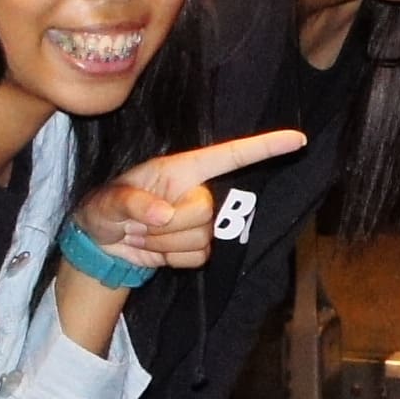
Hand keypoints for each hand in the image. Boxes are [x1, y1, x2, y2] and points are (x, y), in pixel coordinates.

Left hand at [73, 128, 313, 270]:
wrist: (102, 244)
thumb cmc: (104, 208)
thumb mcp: (106, 201)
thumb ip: (132, 203)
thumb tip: (162, 213)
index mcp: (182, 169)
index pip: (230, 156)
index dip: (264, 147)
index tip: (297, 139)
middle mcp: (197, 191)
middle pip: (205, 212)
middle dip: (168, 225)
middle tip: (139, 224)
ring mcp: (200, 221)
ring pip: (201, 239)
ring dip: (165, 244)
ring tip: (143, 234)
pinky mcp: (198, 247)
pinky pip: (198, 258)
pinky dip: (172, 259)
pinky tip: (156, 249)